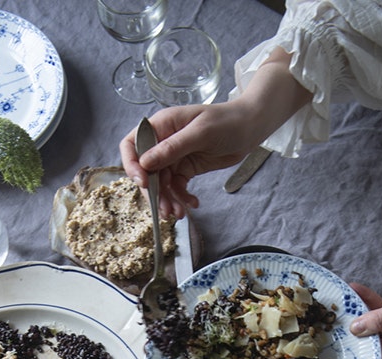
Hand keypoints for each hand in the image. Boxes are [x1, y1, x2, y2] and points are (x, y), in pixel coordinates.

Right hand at [120, 47, 310, 217]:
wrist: (250, 128)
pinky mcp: (186, 168)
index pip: (132, 144)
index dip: (132, 164)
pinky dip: (182, 197)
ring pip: (161, 183)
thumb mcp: (200, 133)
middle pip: (146, 170)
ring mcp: (174, 156)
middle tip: (165, 209)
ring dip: (168, 199)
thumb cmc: (227, 121)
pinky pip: (177, 187)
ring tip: (180, 213)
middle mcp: (163, 142)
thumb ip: (172, 148)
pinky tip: (193, 204)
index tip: (143, 182)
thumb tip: (145, 162)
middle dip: (154, 192)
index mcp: (162, 125)